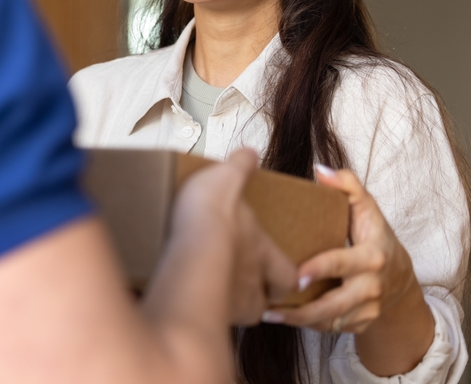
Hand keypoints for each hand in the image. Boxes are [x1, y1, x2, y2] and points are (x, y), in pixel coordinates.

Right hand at [171, 149, 296, 325]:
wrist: (189, 248)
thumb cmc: (212, 217)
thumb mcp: (227, 177)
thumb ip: (239, 166)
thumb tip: (249, 153)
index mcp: (262, 253)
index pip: (287, 275)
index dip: (286, 277)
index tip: (284, 276)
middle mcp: (249, 285)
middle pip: (262, 305)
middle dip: (256, 299)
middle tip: (241, 287)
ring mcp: (226, 305)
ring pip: (235, 316)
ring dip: (226, 306)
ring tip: (209, 293)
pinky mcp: (199, 313)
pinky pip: (202, 318)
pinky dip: (196, 309)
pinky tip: (183, 297)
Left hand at [264, 165, 427, 337]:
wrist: (399, 276)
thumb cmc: (375, 236)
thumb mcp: (367, 207)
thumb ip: (347, 185)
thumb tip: (320, 170)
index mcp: (372, 256)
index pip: (342, 263)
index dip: (320, 270)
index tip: (297, 275)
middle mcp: (372, 287)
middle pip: (335, 304)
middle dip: (303, 308)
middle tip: (270, 304)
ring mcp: (368, 310)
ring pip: (330, 321)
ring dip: (299, 321)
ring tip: (269, 313)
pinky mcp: (360, 325)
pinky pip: (331, 329)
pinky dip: (309, 325)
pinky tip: (285, 318)